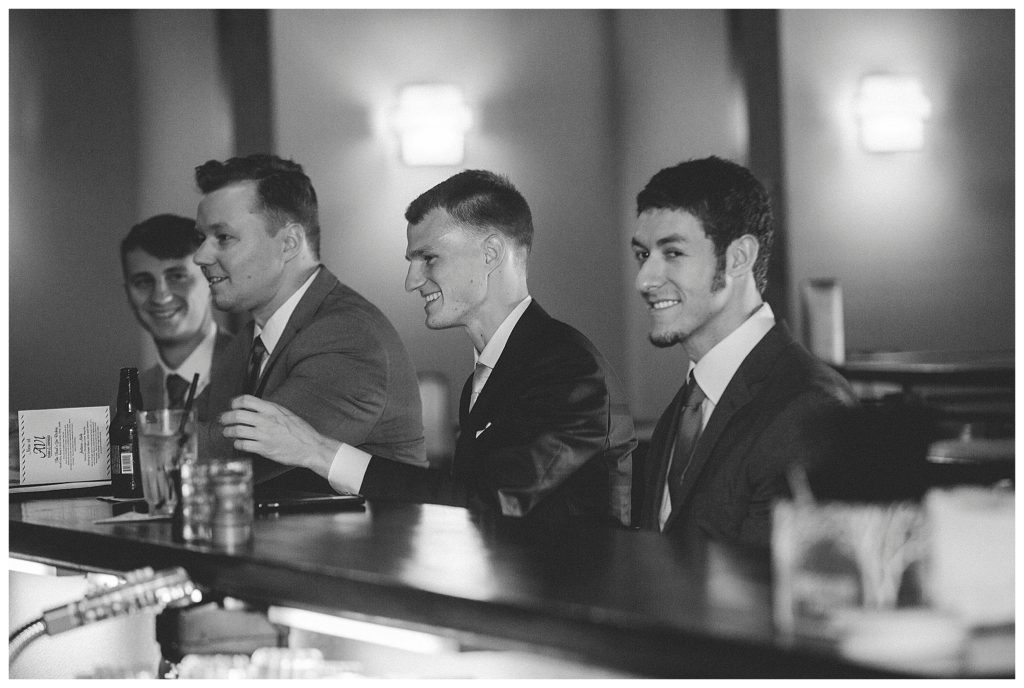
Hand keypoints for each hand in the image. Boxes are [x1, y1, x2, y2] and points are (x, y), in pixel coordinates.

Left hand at [219, 395, 338, 478]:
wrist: (310, 447)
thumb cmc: (301, 431)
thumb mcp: (286, 413)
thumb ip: (271, 409)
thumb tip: (256, 407)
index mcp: (271, 410)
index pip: (246, 400)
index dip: (235, 402)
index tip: (232, 406)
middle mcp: (266, 421)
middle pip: (237, 415)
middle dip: (226, 417)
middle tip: (223, 420)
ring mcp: (264, 435)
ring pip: (237, 431)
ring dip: (228, 431)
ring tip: (227, 432)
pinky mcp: (264, 449)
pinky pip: (243, 445)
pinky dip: (237, 443)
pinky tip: (238, 443)